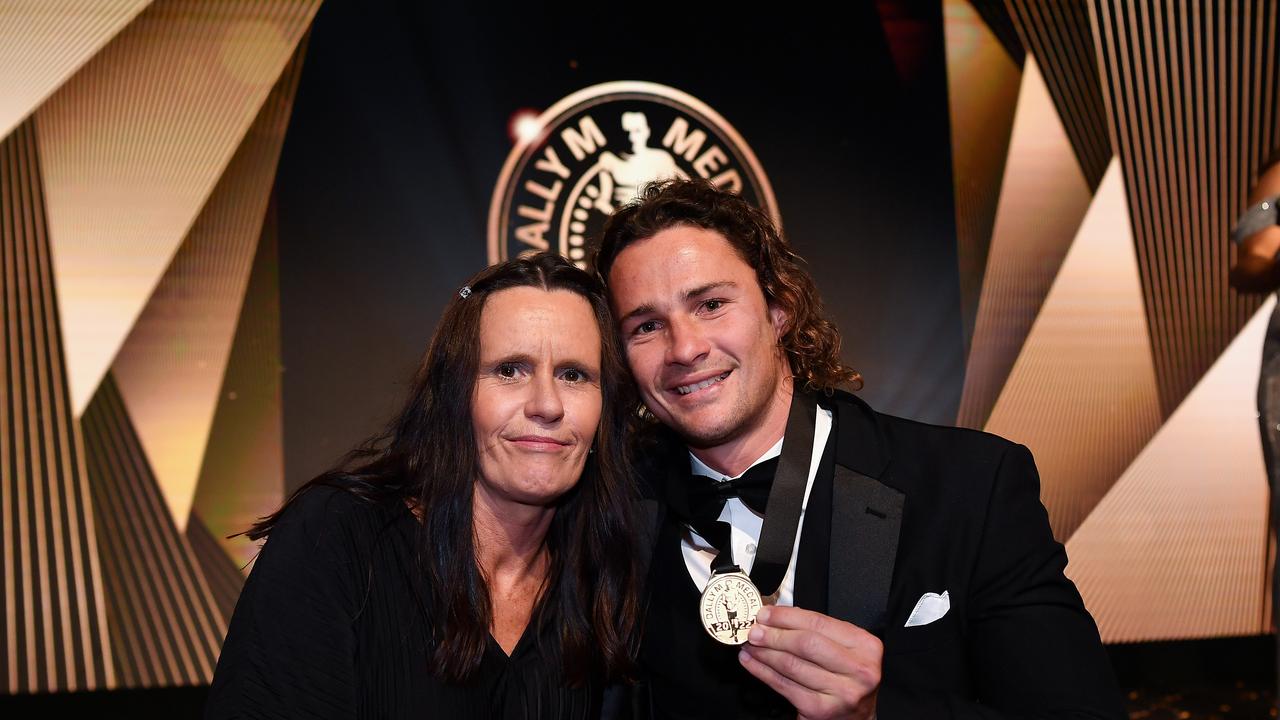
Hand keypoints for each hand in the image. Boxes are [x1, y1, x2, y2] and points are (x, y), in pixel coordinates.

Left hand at [738, 605, 880, 719]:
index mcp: (865, 646)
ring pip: (791, 665)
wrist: (858, 717)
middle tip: (754, 630)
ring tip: (751, 645)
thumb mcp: (846, 650)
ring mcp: (840, 692)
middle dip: (773, 634)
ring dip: (764, 652)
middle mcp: (857, 670)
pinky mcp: (820, 710)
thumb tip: (779, 618)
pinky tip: (752, 663)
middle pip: (805, 643)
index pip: (818, 623)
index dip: (786, 616)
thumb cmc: (850, 679)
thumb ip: (820, 632)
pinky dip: (763, 672)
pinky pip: (784, 686)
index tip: (766, 614)